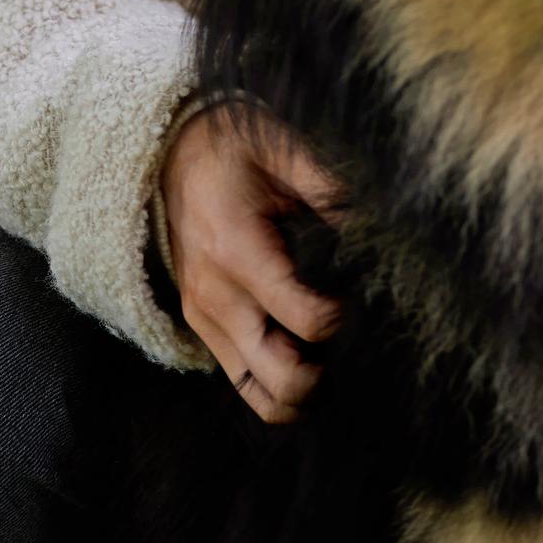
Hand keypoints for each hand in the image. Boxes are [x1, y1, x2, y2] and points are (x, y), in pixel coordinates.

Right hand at [159, 102, 345, 423]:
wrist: (170, 152)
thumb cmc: (233, 148)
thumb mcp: (282, 149)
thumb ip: (327, 187)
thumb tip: (372, 223)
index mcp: (238, 250)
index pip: (305, 321)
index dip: (343, 318)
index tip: (354, 295)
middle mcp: (216, 295)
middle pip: (282, 377)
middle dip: (324, 373)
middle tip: (347, 343)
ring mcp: (204, 316)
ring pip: (259, 394)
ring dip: (300, 390)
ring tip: (328, 362)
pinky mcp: (200, 324)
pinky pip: (240, 379)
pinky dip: (274, 384)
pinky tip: (302, 360)